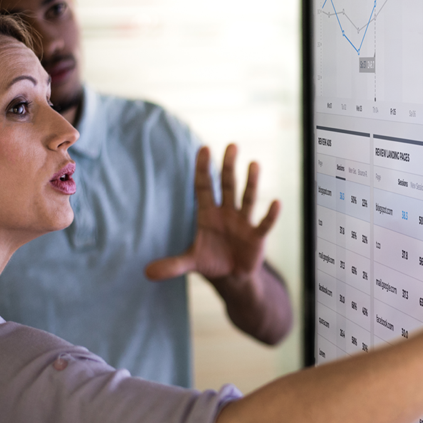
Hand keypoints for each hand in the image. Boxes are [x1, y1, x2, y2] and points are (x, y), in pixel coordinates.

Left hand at [146, 145, 279, 284]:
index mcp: (208, 214)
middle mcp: (226, 212)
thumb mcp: (191, 262)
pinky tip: (276, 202)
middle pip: (228, 185)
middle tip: (232, 145)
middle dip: (228, 166)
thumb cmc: (211, 262)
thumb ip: (172, 265)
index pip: (204, 186)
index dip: (203, 169)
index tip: (203, 148)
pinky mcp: (256, 236)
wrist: (232, 277)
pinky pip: (264, 223)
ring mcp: (243, 222)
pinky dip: (271, 214)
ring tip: (254, 164)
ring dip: (251, 182)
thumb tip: (146, 273)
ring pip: (248, 198)